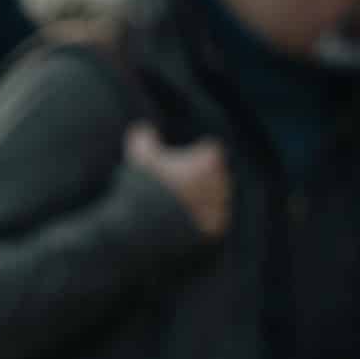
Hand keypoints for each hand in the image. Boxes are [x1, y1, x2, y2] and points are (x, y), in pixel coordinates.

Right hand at [125, 123, 231, 238]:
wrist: (144, 231)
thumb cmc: (144, 189)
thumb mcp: (138, 158)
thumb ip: (143, 138)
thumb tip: (142, 126)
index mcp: (209, 162)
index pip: (210, 151)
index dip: (195, 154)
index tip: (179, 162)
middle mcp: (221, 184)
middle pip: (215, 176)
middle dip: (200, 178)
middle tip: (175, 186)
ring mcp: (220, 209)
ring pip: (216, 200)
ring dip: (202, 201)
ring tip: (176, 207)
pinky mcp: (215, 232)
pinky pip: (212, 223)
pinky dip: (200, 223)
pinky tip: (179, 225)